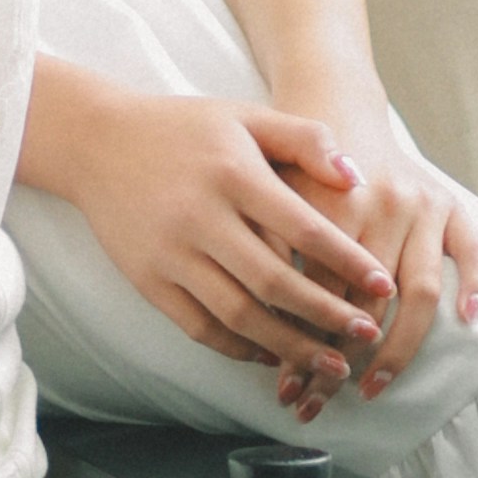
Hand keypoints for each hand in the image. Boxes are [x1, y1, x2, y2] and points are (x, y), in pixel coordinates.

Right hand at [52, 86, 399, 392]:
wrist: (94, 142)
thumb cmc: (182, 128)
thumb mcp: (245, 116)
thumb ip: (306, 138)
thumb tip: (357, 179)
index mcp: (232, 173)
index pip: (303, 228)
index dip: (348, 262)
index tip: (383, 287)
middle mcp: (200, 216)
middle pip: (275, 282)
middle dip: (328, 316)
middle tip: (368, 337)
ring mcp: (170, 253)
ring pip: (240, 314)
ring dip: (290, 345)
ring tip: (331, 362)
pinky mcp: (147, 279)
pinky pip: (200, 326)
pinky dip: (240, 348)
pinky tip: (271, 354)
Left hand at [275, 98, 477, 404]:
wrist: (329, 104)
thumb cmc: (288, 163)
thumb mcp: (269, 193)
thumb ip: (270, 245)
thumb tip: (261, 324)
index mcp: (335, 203)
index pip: (322, 291)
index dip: (304, 342)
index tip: (286, 385)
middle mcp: (384, 205)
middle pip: (369, 302)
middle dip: (342, 358)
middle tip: (318, 402)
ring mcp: (421, 205)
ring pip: (418, 292)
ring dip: (398, 349)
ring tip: (371, 390)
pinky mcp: (450, 203)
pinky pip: (472, 247)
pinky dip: (477, 281)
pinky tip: (467, 319)